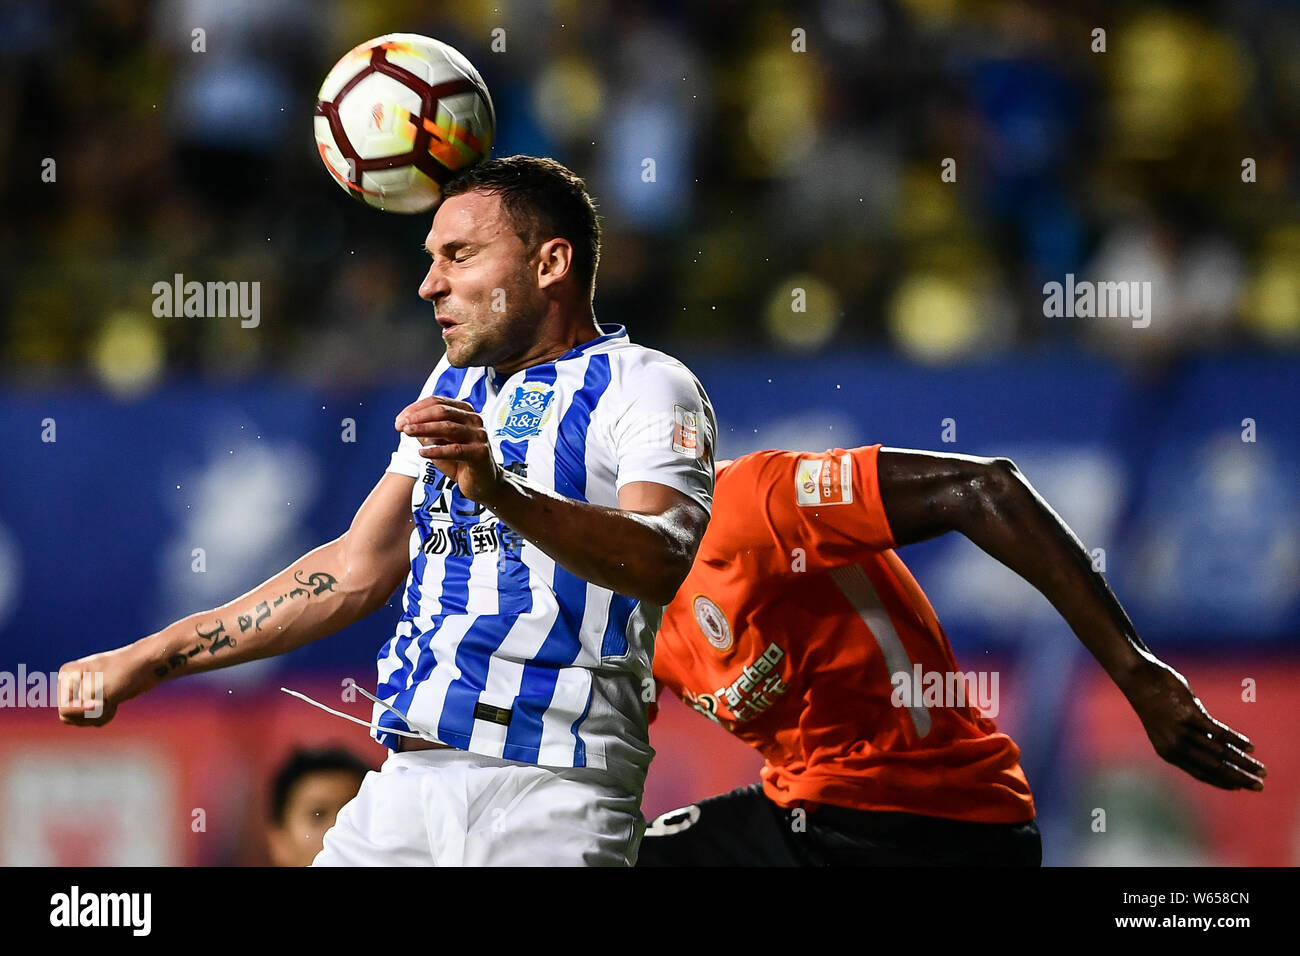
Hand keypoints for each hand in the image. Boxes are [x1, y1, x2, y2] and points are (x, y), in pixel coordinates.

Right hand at [57, 644, 152, 726]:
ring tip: (113, 701)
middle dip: (91, 715)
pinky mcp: (97, 699)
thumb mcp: (96, 691)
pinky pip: (93, 718)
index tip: (99, 701)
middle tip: (106, 703)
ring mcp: (84, 692)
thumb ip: (78, 709)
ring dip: (99, 715)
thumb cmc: (123, 674)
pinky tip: (115, 703)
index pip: (65, 710)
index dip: (83, 711)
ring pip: (82, 720)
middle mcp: (72, 683)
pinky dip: (105, 715)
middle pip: (70, 718)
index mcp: (67, 675)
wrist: (149, 666)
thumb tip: (75, 714)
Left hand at [395, 396, 504, 505]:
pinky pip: (455, 450)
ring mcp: (479, 435)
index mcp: (464, 411)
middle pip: (442, 411)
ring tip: (407, 432)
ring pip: (448, 427)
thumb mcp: (440, 443)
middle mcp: (474, 419)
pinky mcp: (480, 453)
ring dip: (424, 429)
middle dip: (418, 417)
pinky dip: (437, 450)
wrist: (483, 481)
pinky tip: (422, 452)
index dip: (416, 409)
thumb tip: (406, 423)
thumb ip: (426, 432)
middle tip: (400, 425)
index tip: (400, 419)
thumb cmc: (461, 460)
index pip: (437, 402)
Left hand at [1123, 659, 1265, 790]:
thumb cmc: (1155, 701)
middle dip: (1238, 778)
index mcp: (1168, 752)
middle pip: (1214, 768)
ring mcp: (1181, 730)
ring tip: (1261, 770)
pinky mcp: (1189, 714)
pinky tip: (1251, 747)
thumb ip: (1194, 737)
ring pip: (1219, 752)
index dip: (1221, 782)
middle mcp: (1174, 745)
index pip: (1200, 774)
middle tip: (1259, 786)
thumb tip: (1220, 747)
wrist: (1139, 679)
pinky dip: (1236, 741)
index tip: (1239, 788)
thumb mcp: (1171, 725)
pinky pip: (1218, 732)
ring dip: (1243, 763)